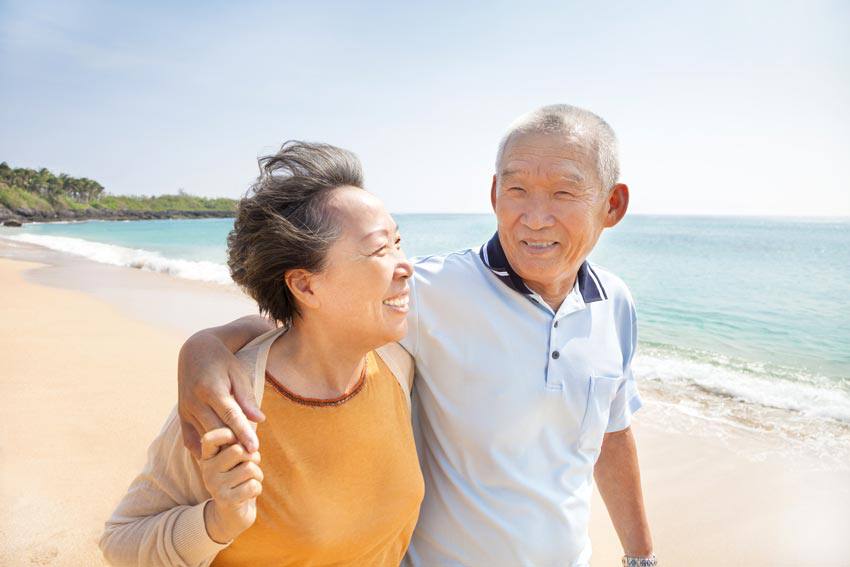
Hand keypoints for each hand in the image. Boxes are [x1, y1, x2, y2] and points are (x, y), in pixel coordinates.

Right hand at [178, 331, 264, 456]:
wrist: (195, 352)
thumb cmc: (223, 363)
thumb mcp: (238, 374)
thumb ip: (247, 398)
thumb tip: (260, 420)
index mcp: (211, 389)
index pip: (230, 416)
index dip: (243, 433)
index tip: (254, 448)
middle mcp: (195, 402)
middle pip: (216, 431)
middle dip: (234, 445)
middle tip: (252, 457)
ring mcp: (185, 411)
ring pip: (204, 437)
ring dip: (221, 449)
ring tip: (240, 458)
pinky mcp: (181, 417)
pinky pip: (190, 441)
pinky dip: (203, 450)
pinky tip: (217, 456)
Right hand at [200, 428, 263, 543]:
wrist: (231, 514)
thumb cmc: (239, 478)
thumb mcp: (237, 459)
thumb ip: (241, 441)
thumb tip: (255, 418)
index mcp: (209, 456)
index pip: (211, 437)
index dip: (229, 434)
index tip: (240, 440)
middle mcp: (208, 469)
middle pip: (238, 450)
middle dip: (253, 457)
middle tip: (252, 465)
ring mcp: (215, 485)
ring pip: (249, 468)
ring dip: (257, 475)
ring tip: (250, 481)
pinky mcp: (225, 500)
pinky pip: (253, 486)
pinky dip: (257, 489)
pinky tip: (248, 493)